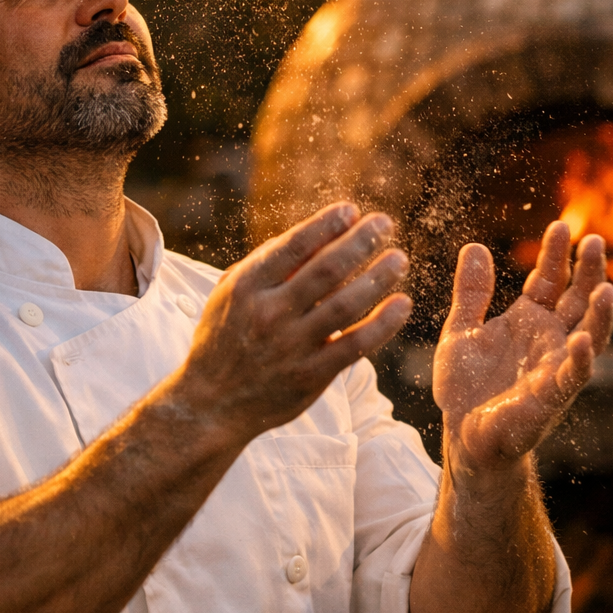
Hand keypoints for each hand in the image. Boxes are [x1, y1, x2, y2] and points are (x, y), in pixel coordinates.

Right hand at [179, 202, 410, 439]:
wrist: (211, 402)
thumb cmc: (225, 337)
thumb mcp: (232, 292)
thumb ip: (268, 262)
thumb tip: (315, 232)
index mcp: (248, 286)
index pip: (293, 245)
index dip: (326, 224)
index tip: (351, 210)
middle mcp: (269, 313)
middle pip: (326, 270)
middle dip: (360, 241)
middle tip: (385, 224)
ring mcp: (291, 346)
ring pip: (345, 305)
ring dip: (377, 278)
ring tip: (399, 259)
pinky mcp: (310, 376)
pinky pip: (355, 345)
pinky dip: (382, 324)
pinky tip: (401, 304)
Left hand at [432, 222, 612, 472]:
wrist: (462, 434)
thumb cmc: (466, 387)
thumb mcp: (461, 330)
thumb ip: (470, 292)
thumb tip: (475, 246)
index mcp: (529, 321)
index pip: (550, 281)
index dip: (557, 255)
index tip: (563, 226)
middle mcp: (550, 340)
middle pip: (577, 300)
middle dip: (588, 272)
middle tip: (595, 241)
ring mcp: (555, 367)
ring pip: (589, 336)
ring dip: (600, 314)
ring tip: (606, 288)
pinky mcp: (550, 397)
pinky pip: (571, 377)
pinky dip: (580, 360)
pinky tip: (582, 341)